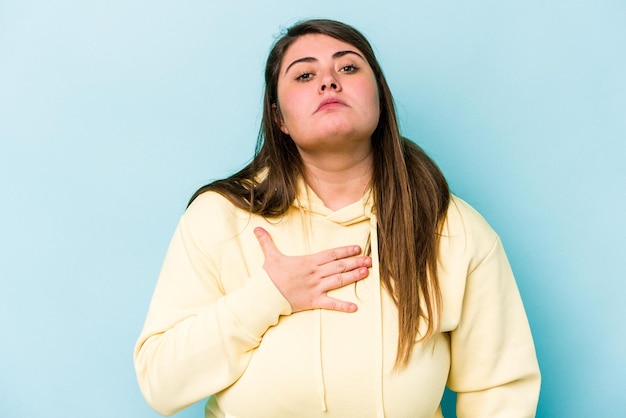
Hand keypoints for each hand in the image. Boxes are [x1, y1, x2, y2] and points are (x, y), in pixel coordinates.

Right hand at [254, 227, 370, 312]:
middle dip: (355, 262)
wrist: (265, 296)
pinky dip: (343, 306)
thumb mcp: (270, 256)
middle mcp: (315, 274)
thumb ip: (267, 242)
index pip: (331, 254)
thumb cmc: (269, 276)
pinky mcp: (313, 300)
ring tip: (366, 272)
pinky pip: (331, 303)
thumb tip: (257, 229)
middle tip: (370, 260)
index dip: (345, 251)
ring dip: (354, 276)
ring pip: (339, 280)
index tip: (357, 248)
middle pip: (339, 266)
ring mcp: (316, 287)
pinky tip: (355, 307)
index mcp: (308, 262)